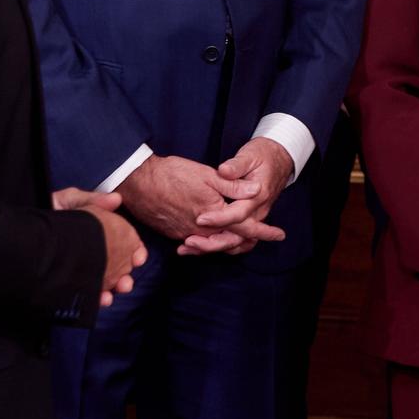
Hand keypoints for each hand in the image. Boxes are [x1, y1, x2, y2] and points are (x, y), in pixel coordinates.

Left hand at [53, 189, 148, 306]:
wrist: (21, 236)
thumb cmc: (46, 215)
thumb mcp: (69, 202)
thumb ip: (92, 200)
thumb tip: (116, 199)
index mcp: (99, 235)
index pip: (125, 245)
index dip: (135, 252)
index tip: (138, 258)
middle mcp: (95, 254)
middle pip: (120, 267)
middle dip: (127, 275)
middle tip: (126, 280)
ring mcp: (83, 271)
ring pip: (108, 283)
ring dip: (117, 287)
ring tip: (118, 289)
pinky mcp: (72, 286)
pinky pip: (90, 297)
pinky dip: (99, 300)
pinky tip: (102, 299)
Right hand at [117, 154, 254, 252]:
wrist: (138, 182)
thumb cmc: (172, 174)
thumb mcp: (207, 175)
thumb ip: (233, 185)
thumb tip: (257, 191)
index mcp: (214, 215)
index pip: (245, 229)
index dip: (264, 231)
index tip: (279, 235)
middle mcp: (201, 230)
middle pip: (231, 242)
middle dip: (249, 241)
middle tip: (265, 237)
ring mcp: (185, 234)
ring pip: (214, 244)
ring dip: (230, 243)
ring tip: (243, 240)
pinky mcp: (173, 233)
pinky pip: (197, 243)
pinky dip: (208, 242)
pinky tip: (213, 238)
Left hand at [179, 137, 292, 257]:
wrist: (279, 160)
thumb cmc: (262, 156)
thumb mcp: (250, 156)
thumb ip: (236, 166)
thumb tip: (224, 171)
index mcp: (258, 196)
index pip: (238, 214)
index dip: (218, 218)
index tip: (199, 219)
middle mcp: (258, 212)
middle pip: (237, 236)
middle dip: (212, 242)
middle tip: (189, 241)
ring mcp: (254, 219)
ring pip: (236, 242)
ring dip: (212, 247)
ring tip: (188, 248)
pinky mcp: (249, 221)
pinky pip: (235, 240)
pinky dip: (217, 246)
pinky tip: (197, 247)